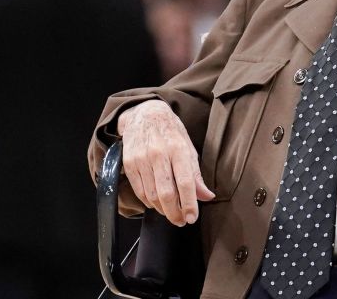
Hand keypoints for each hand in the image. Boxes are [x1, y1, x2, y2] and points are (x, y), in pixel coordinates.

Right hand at [117, 99, 214, 225]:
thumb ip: (196, 174)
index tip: (192, 217)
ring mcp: (142, 159)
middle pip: (166, 193)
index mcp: (178, 149)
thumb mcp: (188, 147)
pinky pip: (140, 191)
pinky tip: (157, 203)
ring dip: (162, 209)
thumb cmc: (170, 132)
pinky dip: (149, 202)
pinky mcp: (130, 164)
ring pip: (152, 195)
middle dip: (175, 213)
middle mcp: (159, 154)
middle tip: (181, 221)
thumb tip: (206, 196)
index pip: (185, 182)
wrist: (144, 114)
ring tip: (171, 213)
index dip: (189, 204)